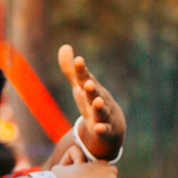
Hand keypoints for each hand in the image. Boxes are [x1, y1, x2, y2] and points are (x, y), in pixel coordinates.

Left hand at [58, 45, 125, 163]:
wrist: (113, 124)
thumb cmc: (93, 101)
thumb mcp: (80, 87)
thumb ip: (71, 70)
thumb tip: (64, 47)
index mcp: (91, 89)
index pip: (85, 78)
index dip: (81, 70)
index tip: (78, 60)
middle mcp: (98, 100)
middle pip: (95, 93)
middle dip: (91, 88)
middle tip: (88, 83)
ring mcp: (103, 115)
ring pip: (102, 111)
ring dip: (99, 107)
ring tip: (97, 101)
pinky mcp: (105, 130)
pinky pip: (104, 130)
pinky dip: (102, 129)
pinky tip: (98, 128)